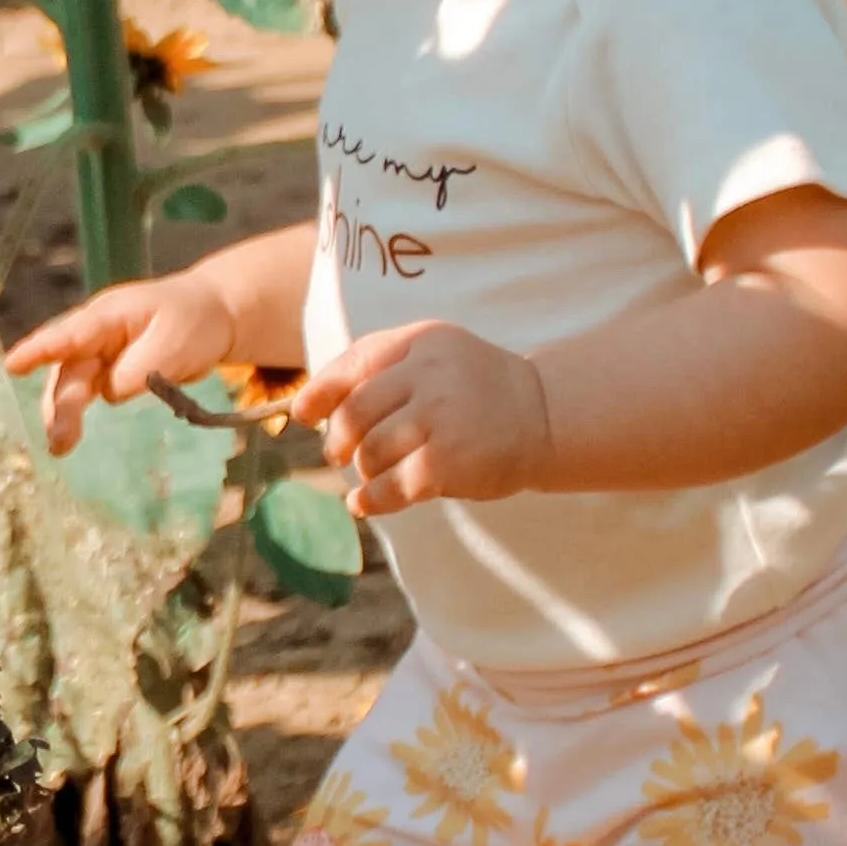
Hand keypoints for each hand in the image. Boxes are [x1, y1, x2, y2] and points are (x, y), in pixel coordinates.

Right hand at [3, 270, 247, 455]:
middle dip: (59, 402)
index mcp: (111, 315)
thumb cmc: (193, 321)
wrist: (212, 315)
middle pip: (69, 367)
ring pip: (72, 382)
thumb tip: (109, 393)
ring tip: (60, 447)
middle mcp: (97, 333)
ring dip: (62, 412)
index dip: (41, 349)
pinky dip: (74, 411)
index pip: (72, 333)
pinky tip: (68, 436)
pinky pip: (85, 390)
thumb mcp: (174, 343)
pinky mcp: (108, 370)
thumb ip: (139, 369)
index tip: (14, 365)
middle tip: (58, 440)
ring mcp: (101, 352)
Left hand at [304, 320, 555, 509]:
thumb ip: (383, 366)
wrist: (545, 415)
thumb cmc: (478, 387)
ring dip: (363, 469)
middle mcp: (428, 375)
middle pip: (354, 412)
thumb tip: (310, 402)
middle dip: (338, 438)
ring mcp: (438, 418)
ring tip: (371, 474)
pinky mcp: (448, 462)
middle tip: (337, 453)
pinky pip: (392, 486)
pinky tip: (364, 504)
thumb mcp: (436, 354)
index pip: (355, 363)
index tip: (301, 413)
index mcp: (421, 341)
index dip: (320, 391)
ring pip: (370, 451)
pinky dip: (371, 499)